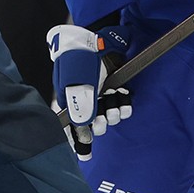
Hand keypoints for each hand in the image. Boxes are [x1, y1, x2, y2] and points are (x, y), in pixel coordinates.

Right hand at [46, 24, 134, 157]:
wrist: (96, 37)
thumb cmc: (79, 60)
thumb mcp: (75, 83)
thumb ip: (80, 106)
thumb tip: (84, 126)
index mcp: (69, 102)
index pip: (72, 129)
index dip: (79, 142)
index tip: (86, 155)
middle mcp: (85, 101)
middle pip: (95, 126)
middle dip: (100, 124)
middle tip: (102, 118)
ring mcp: (101, 96)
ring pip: (110, 118)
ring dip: (113, 113)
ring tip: (112, 102)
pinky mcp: (116, 90)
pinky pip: (123, 107)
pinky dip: (125, 106)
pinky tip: (123, 100)